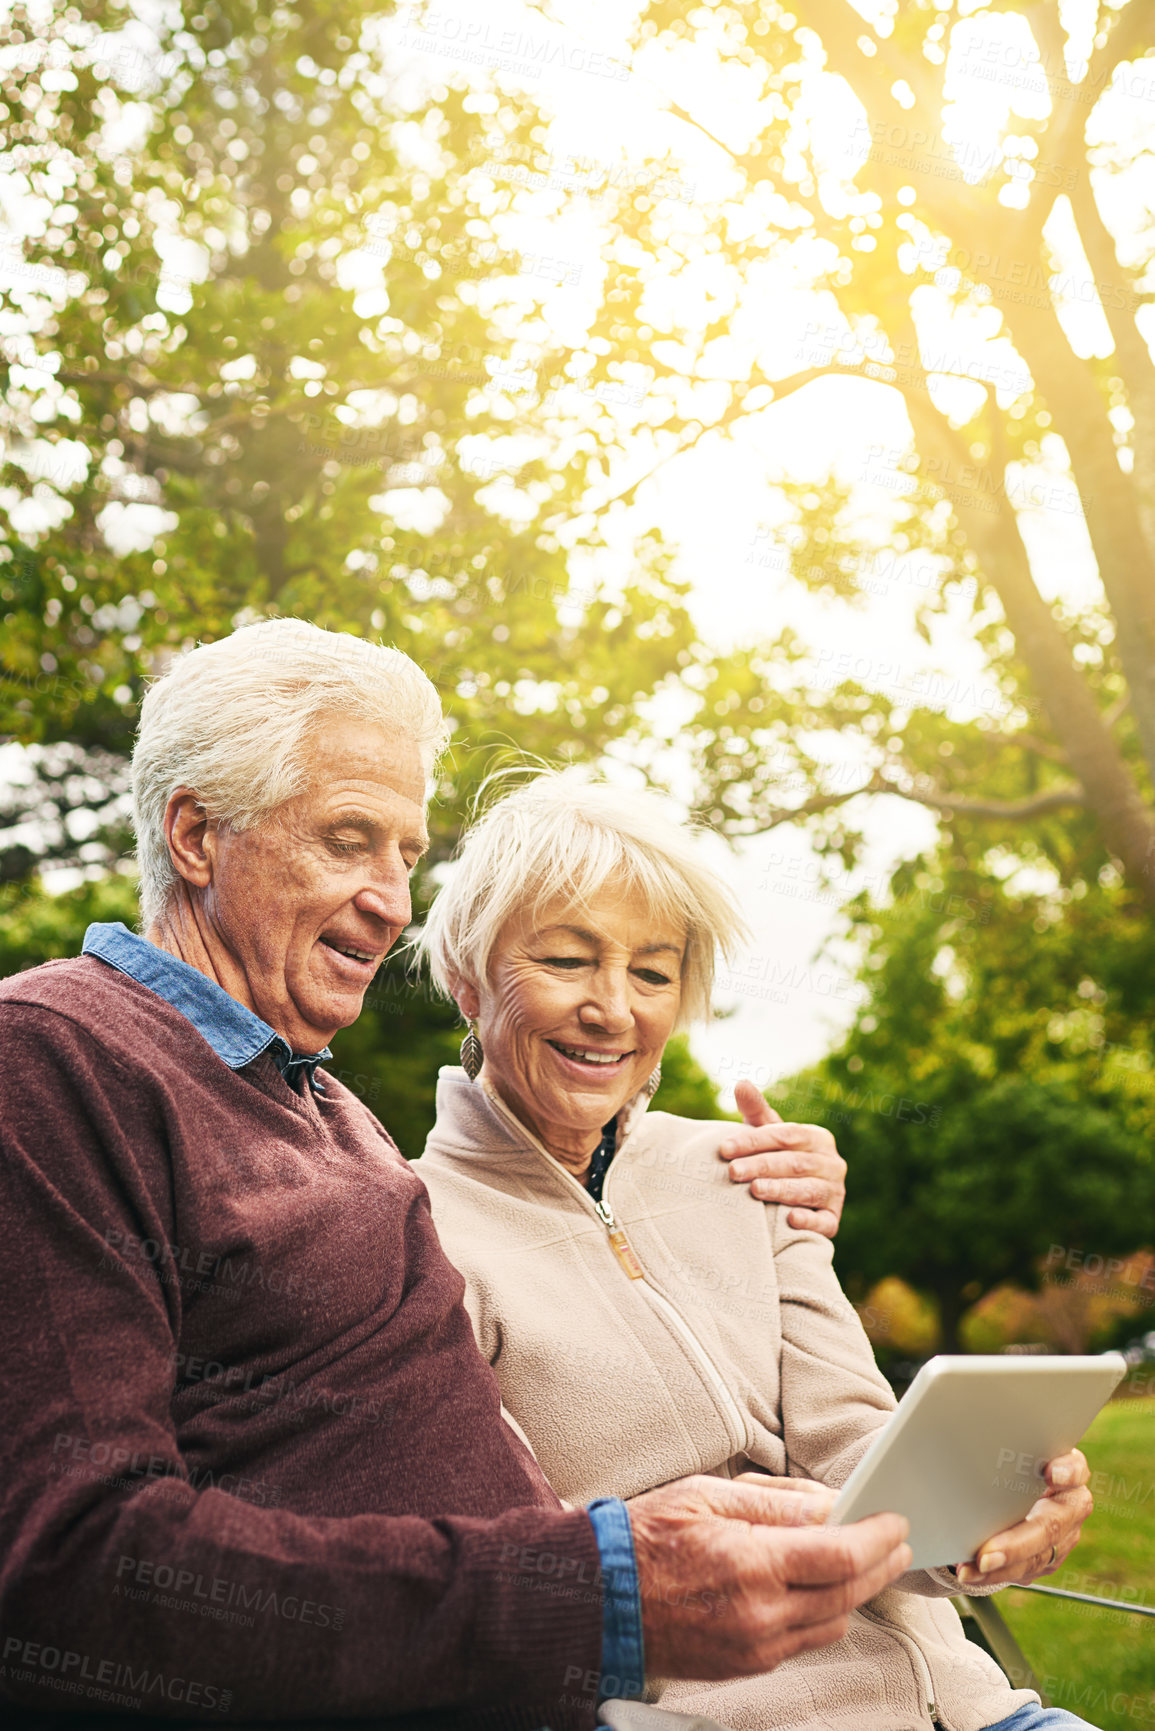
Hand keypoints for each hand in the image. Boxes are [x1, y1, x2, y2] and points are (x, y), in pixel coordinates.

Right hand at [626, 1474, 909, 1681]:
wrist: (599, 1601)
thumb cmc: (646, 1538)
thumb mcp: (707, 1495)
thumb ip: (774, 1502)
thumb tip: (829, 1504)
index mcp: (751, 1563)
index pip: (841, 1556)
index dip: (878, 1537)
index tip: (895, 1520)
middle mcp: (760, 1614)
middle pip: (848, 1593)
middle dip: (881, 1564)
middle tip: (898, 1540)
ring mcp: (755, 1646)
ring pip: (833, 1622)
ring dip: (857, 1591)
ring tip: (866, 1560)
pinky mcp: (747, 1665)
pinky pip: (804, 1641)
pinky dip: (825, 1612)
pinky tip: (825, 1588)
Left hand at [717, 1082, 846, 1237]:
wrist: (797, 1200)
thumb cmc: (778, 1160)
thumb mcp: (768, 1135)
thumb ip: (756, 1111)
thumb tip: (741, 1082)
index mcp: (818, 1139)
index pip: (785, 1135)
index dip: (754, 1141)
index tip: (724, 1148)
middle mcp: (833, 1164)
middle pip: (795, 1163)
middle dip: (761, 1166)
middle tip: (732, 1172)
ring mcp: (836, 1193)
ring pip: (809, 1190)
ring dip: (781, 1190)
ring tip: (755, 1190)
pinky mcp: (833, 1221)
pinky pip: (825, 1222)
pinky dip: (810, 1220)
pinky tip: (791, 1219)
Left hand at [954, 1449, 1092, 1586]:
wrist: (1012, 1483)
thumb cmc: (1007, 1455)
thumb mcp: (1009, 1444)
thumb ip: (1001, 1440)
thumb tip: (959, 1418)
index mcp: (1067, 1468)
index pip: (1076, 1469)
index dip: (1066, 1472)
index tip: (1049, 1472)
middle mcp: (1070, 1504)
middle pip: (1050, 1526)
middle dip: (1016, 1543)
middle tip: (985, 1553)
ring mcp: (1063, 1535)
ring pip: (1035, 1557)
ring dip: (1000, 1567)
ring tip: (969, 1568)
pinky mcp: (1046, 1558)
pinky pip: (1022, 1571)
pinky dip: (993, 1575)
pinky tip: (969, 1573)